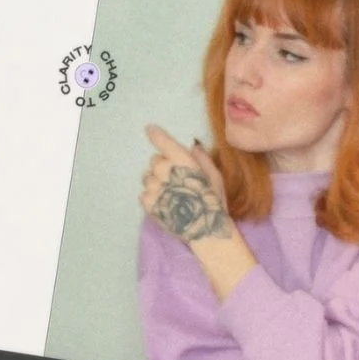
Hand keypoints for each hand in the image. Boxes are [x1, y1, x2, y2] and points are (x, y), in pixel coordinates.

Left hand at [140, 126, 234, 242]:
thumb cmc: (213, 202)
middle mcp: (164, 170)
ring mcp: (154, 187)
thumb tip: (193, 146)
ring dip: (155, 182)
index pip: (162, 141)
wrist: (204, 230)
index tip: (150, 130)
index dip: (156, 134)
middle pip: (154, 160)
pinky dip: (151, 197)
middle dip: (163, 166)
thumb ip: (201, 159)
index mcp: (181, 160)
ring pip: (147, 177)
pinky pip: (143, 193)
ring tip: (170, 194)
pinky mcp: (147, 203)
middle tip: (175, 179)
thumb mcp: (214, 177)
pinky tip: (165, 204)